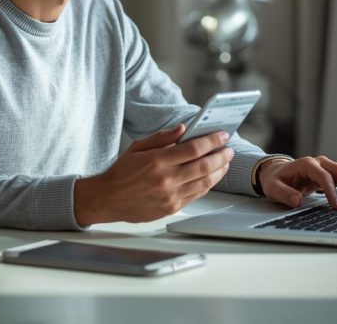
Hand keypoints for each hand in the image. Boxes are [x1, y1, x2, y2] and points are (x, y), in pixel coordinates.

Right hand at [73, 124, 233, 225]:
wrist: (107, 199)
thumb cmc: (122, 172)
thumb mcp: (138, 147)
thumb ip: (162, 137)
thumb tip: (183, 128)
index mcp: (157, 161)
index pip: (194, 148)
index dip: (212, 140)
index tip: (222, 135)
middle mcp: (166, 179)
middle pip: (204, 166)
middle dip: (221, 156)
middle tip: (229, 149)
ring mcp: (170, 196)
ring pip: (204, 182)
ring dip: (219, 171)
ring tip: (225, 162)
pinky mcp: (171, 208)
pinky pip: (196, 195)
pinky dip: (208, 184)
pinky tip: (212, 176)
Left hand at [258, 156, 336, 209]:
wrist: (278, 172)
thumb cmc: (276, 180)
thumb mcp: (273, 187)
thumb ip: (284, 194)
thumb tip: (296, 200)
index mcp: (306, 164)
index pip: (323, 176)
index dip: (332, 191)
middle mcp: (320, 162)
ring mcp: (328, 165)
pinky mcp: (333, 172)